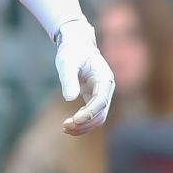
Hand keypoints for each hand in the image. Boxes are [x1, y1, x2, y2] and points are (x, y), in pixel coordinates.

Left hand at [55, 18, 114, 134]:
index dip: (89, 113)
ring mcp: (102, 94)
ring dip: (83, 126)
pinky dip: (82, 122)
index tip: (74, 120)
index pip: (100, 101)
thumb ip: (69, 78)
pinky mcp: (94, 98)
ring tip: (65, 128)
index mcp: (104, 78)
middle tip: (65, 127)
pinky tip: (69, 125)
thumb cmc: (72, 51)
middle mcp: (107, 88)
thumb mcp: (67, 62)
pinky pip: (92, 115)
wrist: (77, 44)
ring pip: (98, 117)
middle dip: (85, 123)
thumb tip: (69, 99)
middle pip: (101, 113)